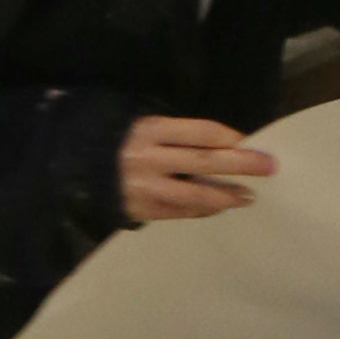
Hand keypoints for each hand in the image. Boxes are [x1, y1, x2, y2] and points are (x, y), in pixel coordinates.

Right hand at [119, 114, 271, 223]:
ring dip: (227, 195)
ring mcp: (145, 187)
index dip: (230, 137)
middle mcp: (150, 158)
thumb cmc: (114, 142)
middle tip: (270, 166)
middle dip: (242, 163)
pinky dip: (203, 209)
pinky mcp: (140, 210)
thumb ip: (175, 135)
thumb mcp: (141, 126)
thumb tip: (222, 145)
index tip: (248, 141)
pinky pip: (180, 211)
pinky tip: (218, 206)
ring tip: (249, 196)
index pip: (202, 132)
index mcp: (151, 130)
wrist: (69, 169)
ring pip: (196, 193)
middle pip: (206, 160)